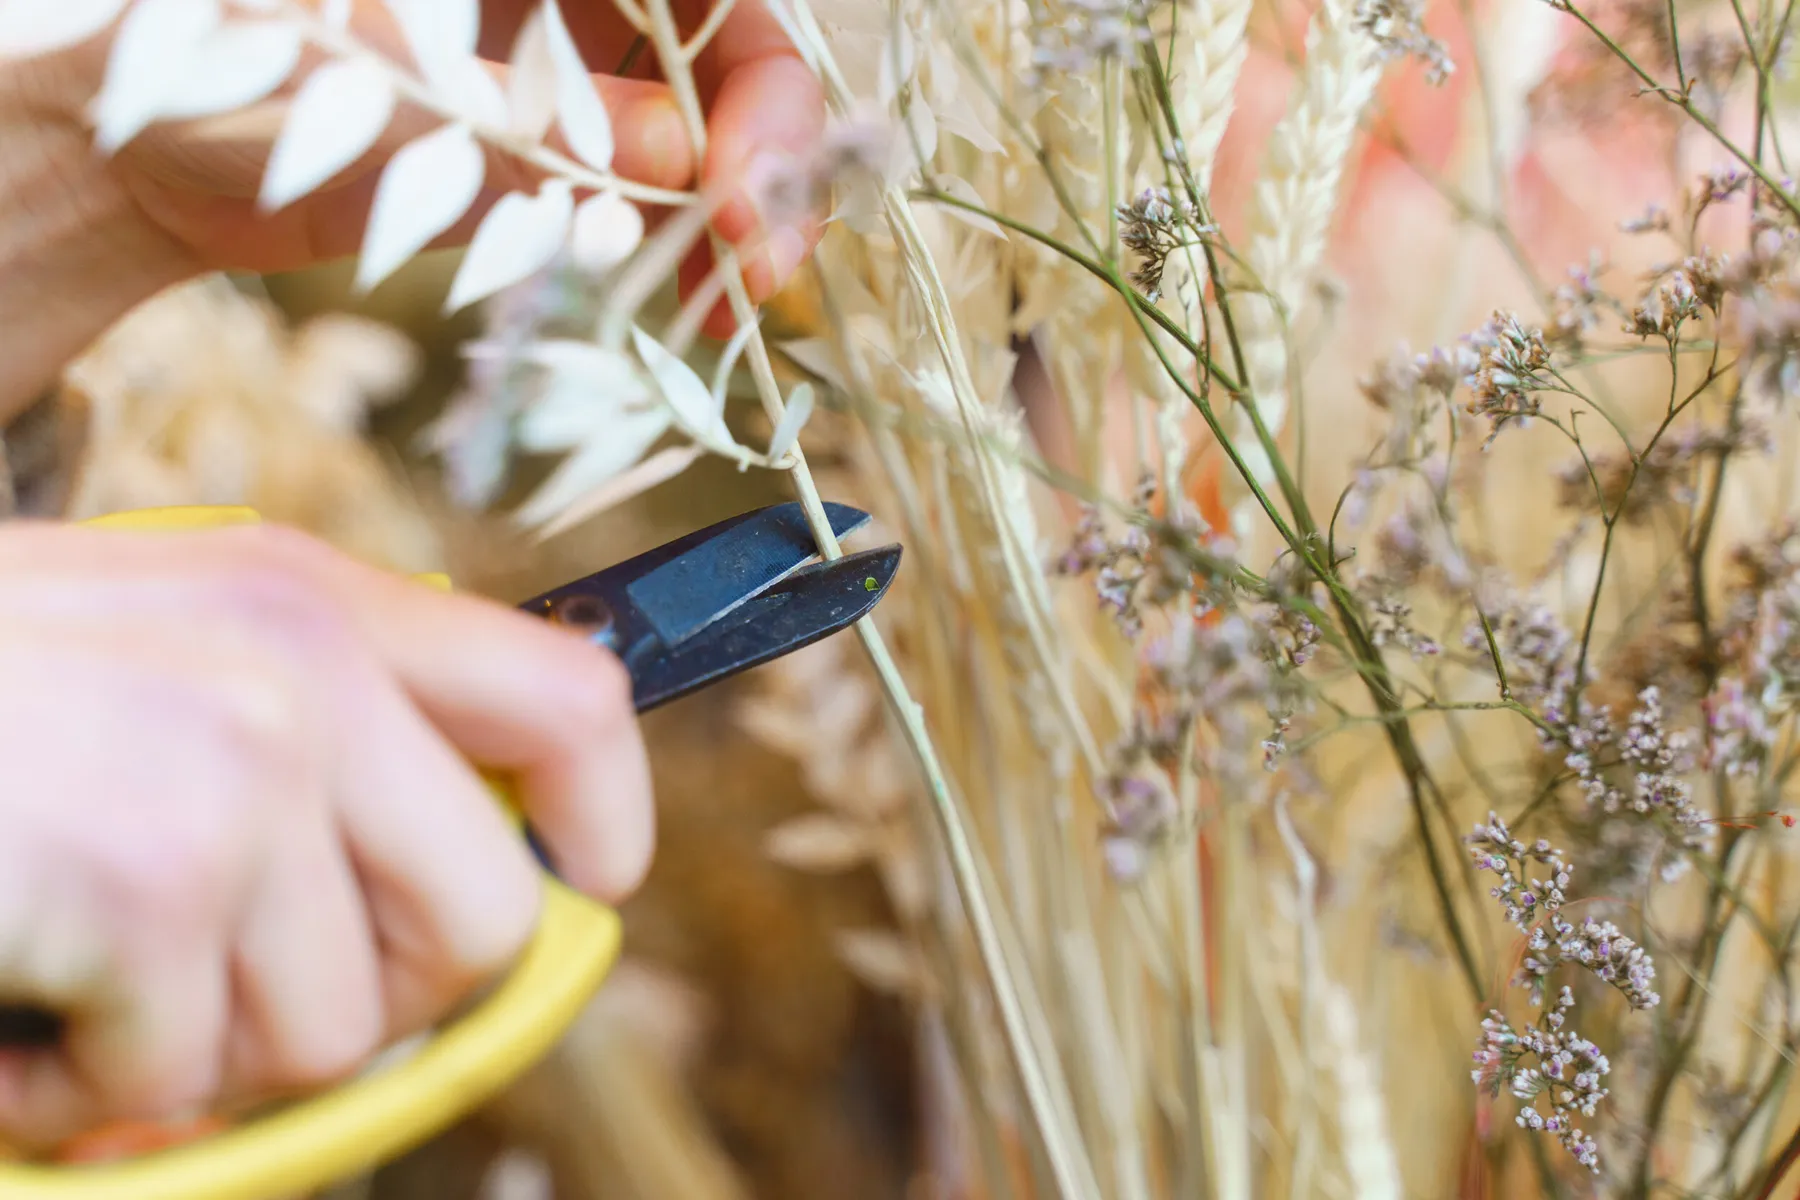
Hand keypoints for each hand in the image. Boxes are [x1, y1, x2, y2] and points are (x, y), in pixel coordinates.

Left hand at [0, 0, 824, 410]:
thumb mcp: (377, 70)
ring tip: (727, 303)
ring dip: (733, 215)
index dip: (755, 74)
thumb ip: (525, 108)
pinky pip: (657, 190)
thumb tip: (670, 156)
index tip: (737, 173)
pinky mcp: (565, 143)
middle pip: (729, 48)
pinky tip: (686, 302)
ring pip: (708, 125)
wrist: (150, 146)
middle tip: (757, 263)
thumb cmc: (227, 58)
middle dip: (762, 153)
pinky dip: (680, 248)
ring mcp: (580, 63)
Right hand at [0, 520, 652, 1147]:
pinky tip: (12, 1011)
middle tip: (239, 997)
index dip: (604, 817)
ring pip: (338, 1029)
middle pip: (483, 919)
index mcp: (314, 601)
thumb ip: (312, 738)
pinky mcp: (154, 874)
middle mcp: (301, 665)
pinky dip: (86, 1091)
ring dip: (204, 1057)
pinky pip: (187, 1080)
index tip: (587, 883)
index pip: (568, 699)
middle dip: (375, 1005)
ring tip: (88, 985)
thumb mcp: (150, 655)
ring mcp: (237, 766)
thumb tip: (458, 880)